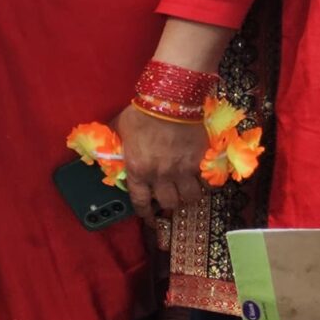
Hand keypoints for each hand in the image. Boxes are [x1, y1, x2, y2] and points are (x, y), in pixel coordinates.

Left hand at [113, 103, 207, 229]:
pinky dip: (206, 184)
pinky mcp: (202, 162)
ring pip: (191, 198)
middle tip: (170, 199)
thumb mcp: (121, 131)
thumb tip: (111, 152)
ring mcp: (183, 170)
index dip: (145, 213)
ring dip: (189, 197)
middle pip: (169, 204)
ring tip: (187, 191)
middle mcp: (161, 176)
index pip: (141, 202)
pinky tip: (203, 180)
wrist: (170, 101)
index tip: (149, 218)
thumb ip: (120, 147)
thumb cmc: (141, 114)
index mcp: (138, 170)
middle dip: (168, 204)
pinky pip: (208, 183)